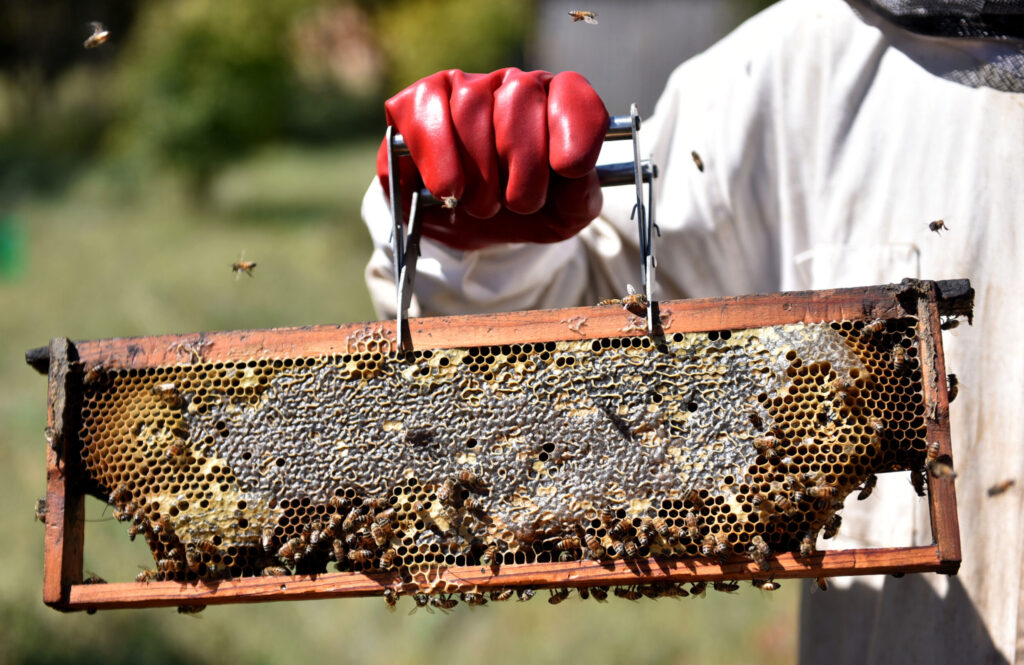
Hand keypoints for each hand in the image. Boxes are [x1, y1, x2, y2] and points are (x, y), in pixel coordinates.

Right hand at [376, 68, 607, 250]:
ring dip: (480, 172)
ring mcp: (461, 87)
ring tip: (482, 205)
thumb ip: (581, 197)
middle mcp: (510, 85)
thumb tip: (575, 173)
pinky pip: (427, 109)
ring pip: (471, 105)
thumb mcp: (561, 216)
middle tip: (519, 202)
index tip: (570, 168)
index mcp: (552, 104)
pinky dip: (440, 158)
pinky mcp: (415, 101)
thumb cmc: (516, 211)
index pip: (570, 90)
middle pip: (519, 95)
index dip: (574, 128)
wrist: (462, 228)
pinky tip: (448, 189)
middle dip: (524, 163)